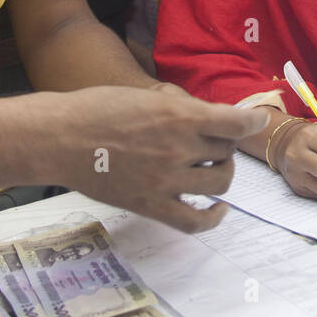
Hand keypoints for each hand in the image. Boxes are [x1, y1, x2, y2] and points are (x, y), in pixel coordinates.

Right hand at [54, 84, 267, 233]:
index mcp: (178, 115)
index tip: (257, 119)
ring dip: (221, 174)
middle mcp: (178, 147)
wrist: (58, 138)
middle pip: (226, 151)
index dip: (252, 121)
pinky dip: (213, 218)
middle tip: (210, 143)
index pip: (235, 123)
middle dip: (224, 146)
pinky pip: (194, 220)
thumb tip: (211, 116)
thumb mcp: (146, 96)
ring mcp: (165, 179)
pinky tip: (218, 209)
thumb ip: (181, 108)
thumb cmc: (97, 109)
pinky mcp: (151, 205)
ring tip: (210, 168)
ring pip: (220, 183)